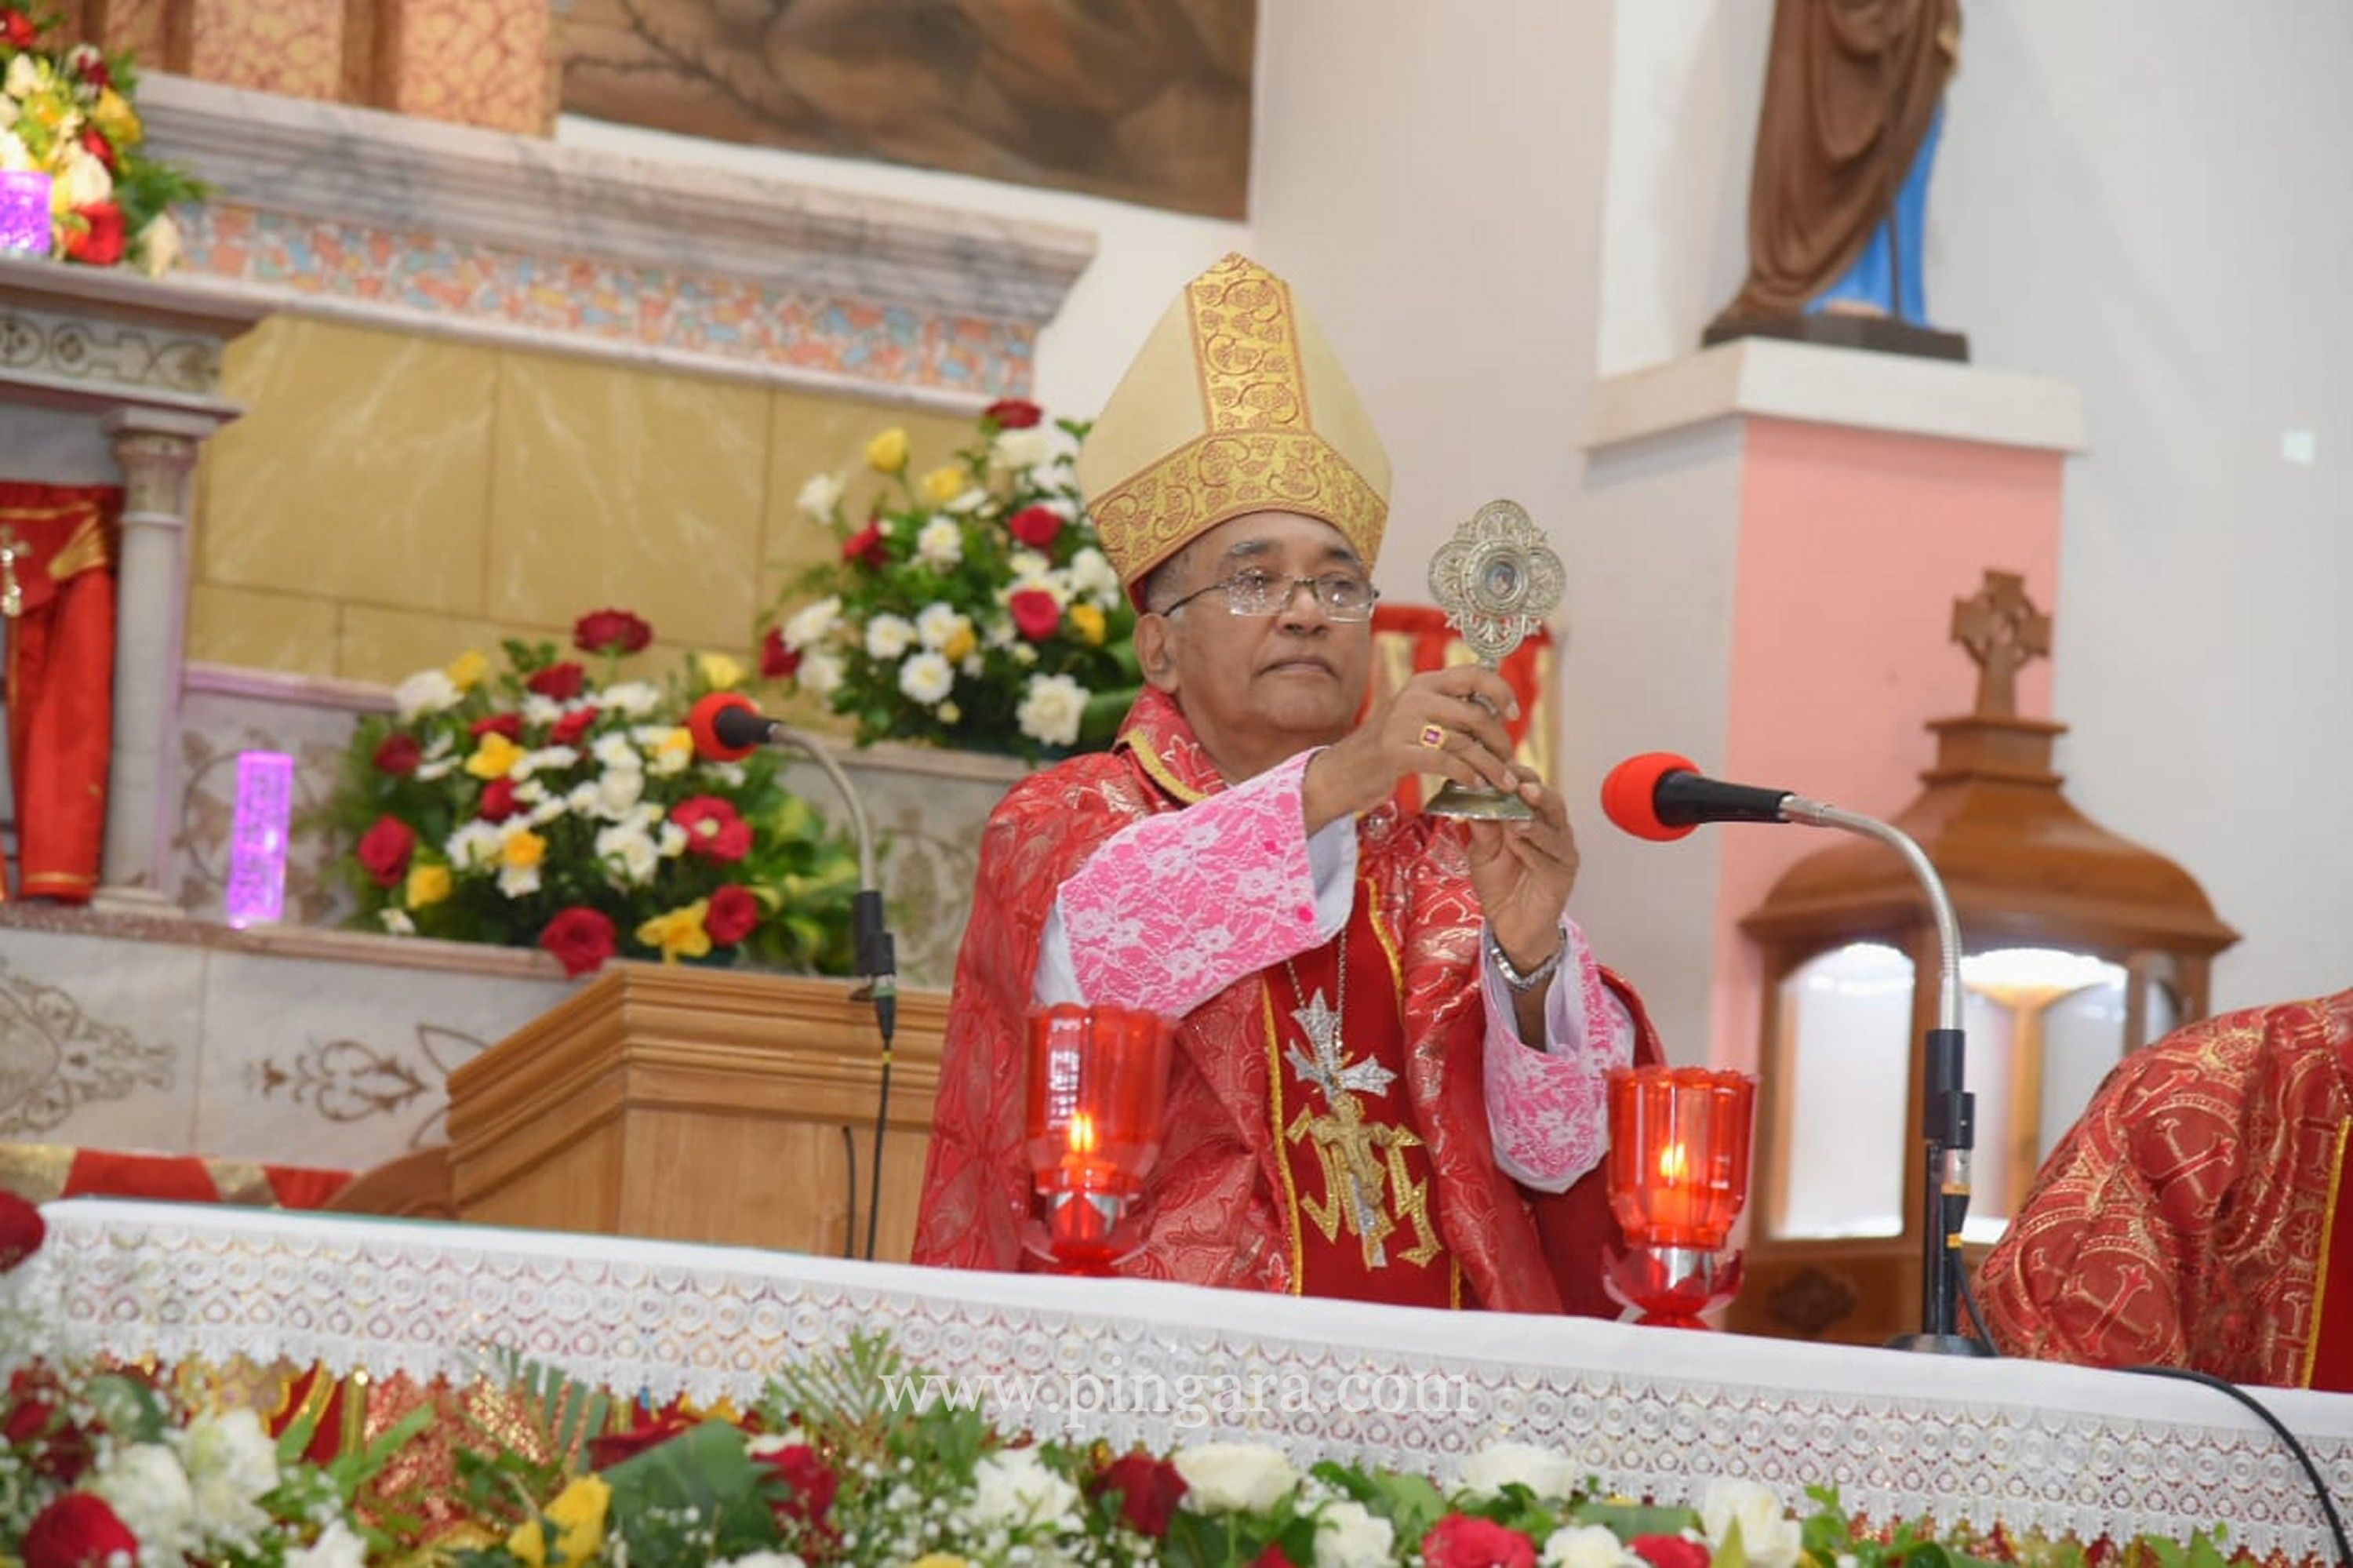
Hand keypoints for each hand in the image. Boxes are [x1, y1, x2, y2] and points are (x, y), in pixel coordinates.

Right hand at [1302, 667, 1524, 830]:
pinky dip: (1467, 774)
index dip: (1500, 691)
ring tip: (1502, 782)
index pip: (1473, 674)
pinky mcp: (1395, 751)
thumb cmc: (1388, 749)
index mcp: (1424, 683)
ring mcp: (1403, 722)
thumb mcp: (1417, 719)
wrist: (1341, 771)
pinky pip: (1445, 761)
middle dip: (1499, 742)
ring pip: (1464, 742)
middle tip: (1509, 762)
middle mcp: (1415, 696)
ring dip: (1490, 766)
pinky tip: (1475, 785)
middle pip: (1475, 714)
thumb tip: (1497, 714)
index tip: (1514, 714)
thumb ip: (1450, 711)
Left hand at [1464, 764, 1579, 971]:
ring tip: (1516, 817)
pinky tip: (1519, 842)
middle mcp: (1553, 831)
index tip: (1498, 767)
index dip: (1518, 777)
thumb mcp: (1482, 852)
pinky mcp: (1562, 876)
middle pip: (1552, 802)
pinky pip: (1550, 859)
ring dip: (1535, 821)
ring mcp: (1561, 853)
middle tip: (1519, 786)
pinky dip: (1535, 849)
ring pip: (1555, 829)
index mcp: (1534, 819)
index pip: (1531, 788)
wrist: (1511, 926)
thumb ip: (1481, 828)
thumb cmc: (1500, 884)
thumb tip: (1472, 799)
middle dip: (1536, 792)